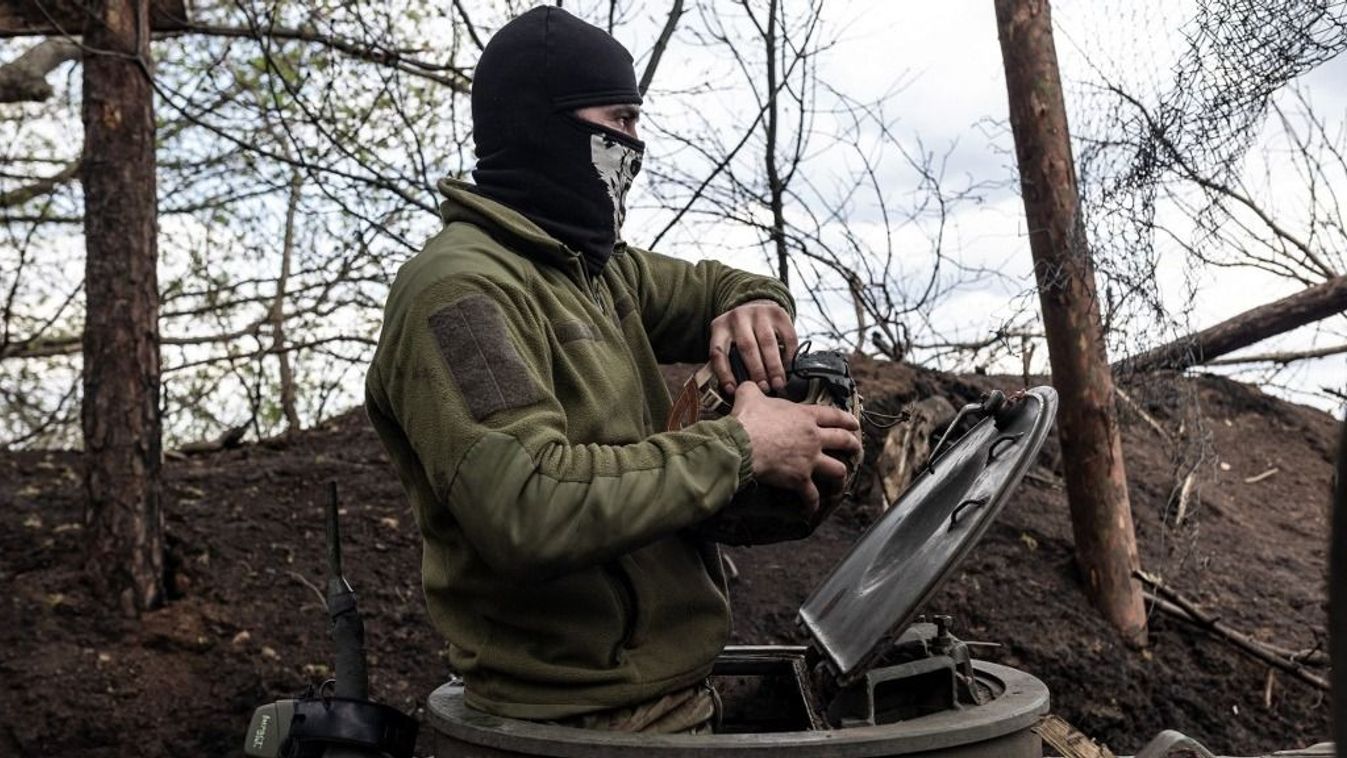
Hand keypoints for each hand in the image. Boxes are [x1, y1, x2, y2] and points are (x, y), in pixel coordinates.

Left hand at [708, 300, 797, 395]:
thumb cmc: (739, 335)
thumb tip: (736, 392)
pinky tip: (788, 366)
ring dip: (774, 366)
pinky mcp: (777, 312)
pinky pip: (786, 335)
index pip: (718, 352)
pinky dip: (789, 353)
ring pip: (767, 342)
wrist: (755, 308)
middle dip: (757, 371)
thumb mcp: (727, 342)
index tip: (734, 391)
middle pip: (747, 347)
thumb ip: (728, 361)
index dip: (725, 373)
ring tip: (778, 383)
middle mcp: (737, 317)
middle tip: (764, 388)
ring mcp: (758, 312)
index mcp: (719, 327)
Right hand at [730, 382, 861, 511]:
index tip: (854, 423)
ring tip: (841, 480)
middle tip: (856, 447)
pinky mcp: (800, 479)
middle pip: (843, 440)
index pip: (834, 415)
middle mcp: (813, 438)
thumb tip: (748, 386)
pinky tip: (812, 508)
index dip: (847, 419)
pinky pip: (812, 494)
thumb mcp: (750, 395)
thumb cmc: (748, 419)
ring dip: (841, 476)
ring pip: (837, 469)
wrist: (743, 444)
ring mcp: (810, 460)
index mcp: (805, 416)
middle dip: (853, 444)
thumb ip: (753, 389)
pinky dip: (813, 503)